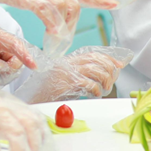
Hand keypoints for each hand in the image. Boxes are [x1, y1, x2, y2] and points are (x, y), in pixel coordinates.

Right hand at [0, 0, 119, 51]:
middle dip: (72, 28)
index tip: (121, 2)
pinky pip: (47, 11)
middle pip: (76, 6)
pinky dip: (52, 25)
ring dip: (64, 30)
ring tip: (54, 45)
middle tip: (61, 44)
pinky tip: (49, 35)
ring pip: (66, 9)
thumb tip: (53, 14)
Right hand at [14, 46, 131, 102]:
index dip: (109, 58)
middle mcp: (70, 62)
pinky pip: (90, 83)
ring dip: (105, 81)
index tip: (119, 66)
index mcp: (70, 59)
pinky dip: (96, 90)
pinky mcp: (68, 82)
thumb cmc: (48, 91)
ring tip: (102, 90)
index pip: (94, 53)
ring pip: (97, 70)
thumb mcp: (65, 78)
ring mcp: (69, 71)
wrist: (32, 97)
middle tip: (109, 82)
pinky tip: (94, 94)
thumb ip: (81, 74)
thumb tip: (105, 75)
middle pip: (98, 60)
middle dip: (110, 71)